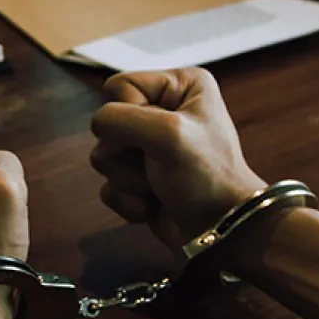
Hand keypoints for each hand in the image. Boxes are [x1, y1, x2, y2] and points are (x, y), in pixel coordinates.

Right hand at [90, 68, 264, 249]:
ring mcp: (148, 147)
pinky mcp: (138, 179)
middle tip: (160, 165)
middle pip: (108, 124)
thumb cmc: (207, 177)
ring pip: (104, 156)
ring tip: (160, 185)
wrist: (220, 231)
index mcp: (179, 87)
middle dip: (129, 153)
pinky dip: (129, 199)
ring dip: (129, 178)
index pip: (119, 87)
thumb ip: (121, 118)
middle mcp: (164, 111)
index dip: (129, 115)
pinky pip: (108, 185)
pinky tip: (155, 203)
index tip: (159, 135)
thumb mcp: (167, 134)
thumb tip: (98, 125)